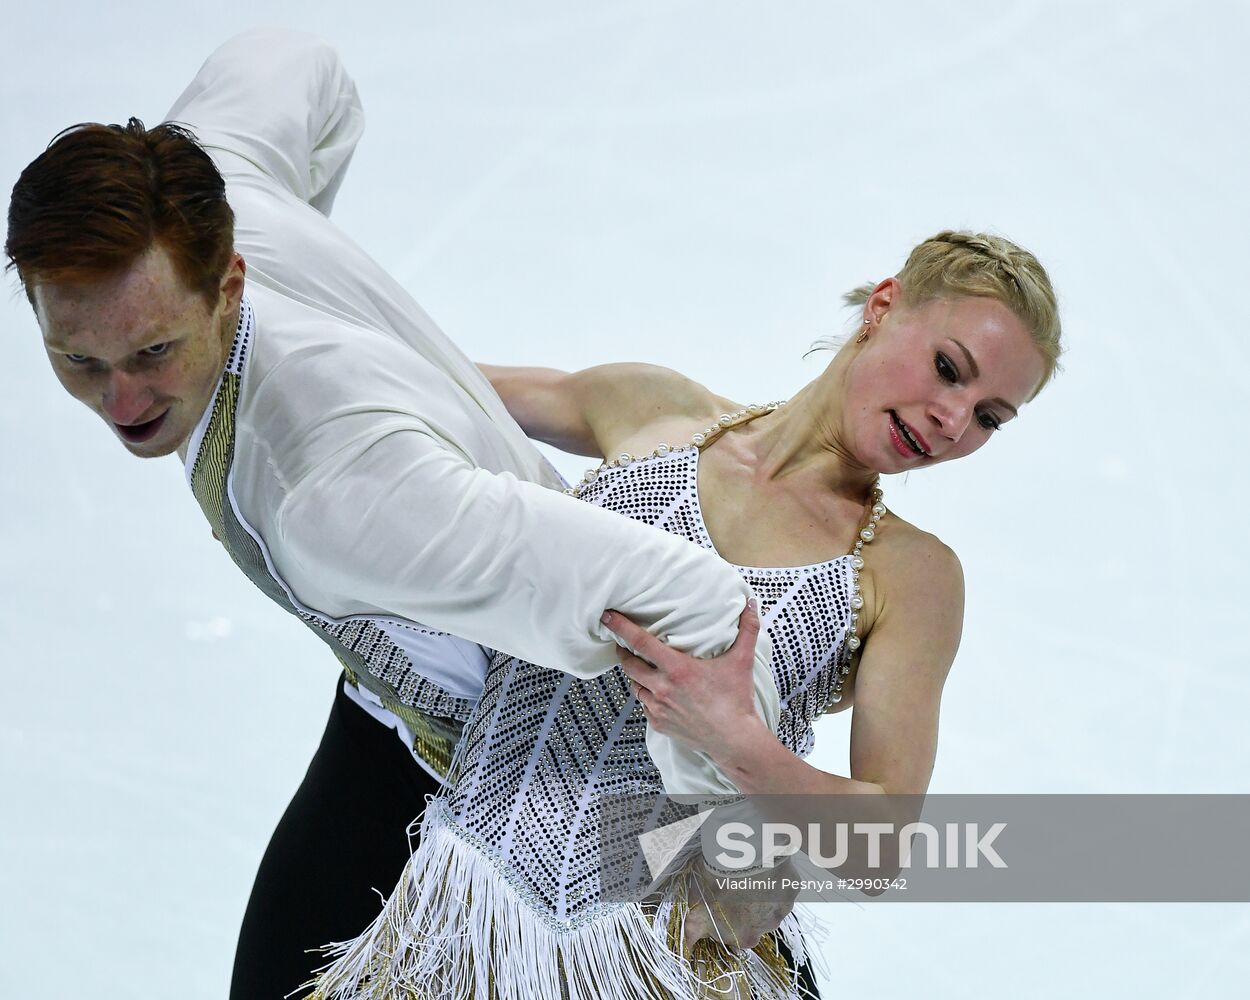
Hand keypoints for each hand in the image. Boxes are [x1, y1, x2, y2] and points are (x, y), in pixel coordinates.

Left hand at [601, 600, 762, 756]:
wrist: (734, 740)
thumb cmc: (736, 700)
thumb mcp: (742, 661)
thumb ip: (747, 630)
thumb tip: (751, 604)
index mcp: (677, 669)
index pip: (640, 642)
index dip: (621, 627)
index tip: (607, 616)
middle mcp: (662, 688)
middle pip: (629, 664)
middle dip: (623, 652)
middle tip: (623, 643)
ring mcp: (658, 708)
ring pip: (635, 686)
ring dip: (636, 675)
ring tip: (642, 668)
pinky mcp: (659, 724)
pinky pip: (644, 705)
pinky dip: (647, 697)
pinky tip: (657, 693)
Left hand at [682, 856, 797, 953]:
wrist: (742, 854)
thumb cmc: (715, 881)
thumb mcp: (696, 905)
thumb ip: (694, 928)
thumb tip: (688, 942)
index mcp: (742, 937)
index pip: (734, 934)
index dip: (726, 918)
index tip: (720, 902)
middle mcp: (765, 929)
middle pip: (754, 922)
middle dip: (746, 908)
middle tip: (735, 886)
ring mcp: (782, 909)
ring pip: (770, 905)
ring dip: (762, 895)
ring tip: (749, 875)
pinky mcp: (792, 889)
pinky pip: (783, 887)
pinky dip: (775, 879)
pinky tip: (764, 867)